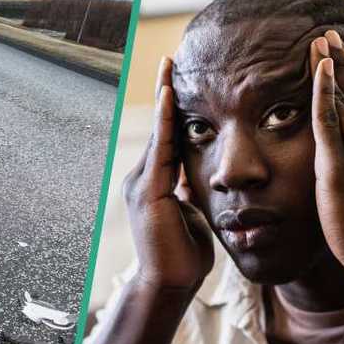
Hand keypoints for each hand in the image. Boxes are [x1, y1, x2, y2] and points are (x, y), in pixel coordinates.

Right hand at [123, 57, 214, 289]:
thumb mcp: (192, 216)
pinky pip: (159, 149)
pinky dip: (165, 122)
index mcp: (153, 184)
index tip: (179, 80)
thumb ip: (190, 194)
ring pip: (157, 132)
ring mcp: (141, 184)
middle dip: (165, 92)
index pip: (167, 137)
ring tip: (170, 67)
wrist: (169, 286)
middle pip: (159, 127)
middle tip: (171, 58)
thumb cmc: (184, 257)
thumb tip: (201, 179)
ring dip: (165, 98)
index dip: (173, 108)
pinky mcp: (147, 192)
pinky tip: (171, 98)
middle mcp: (141, 178)